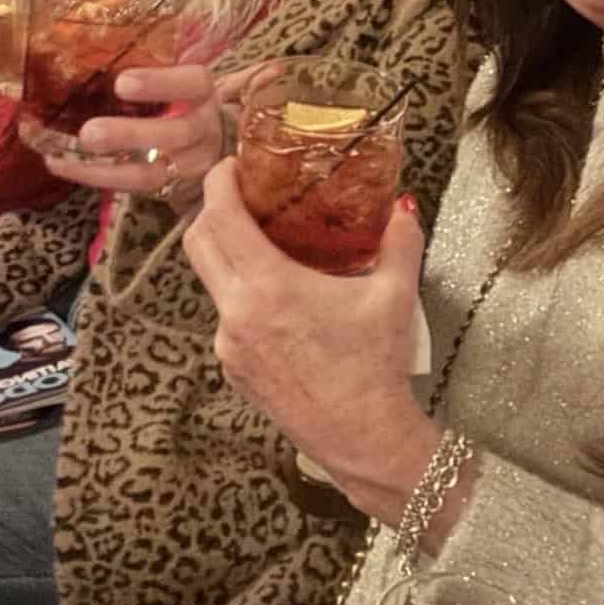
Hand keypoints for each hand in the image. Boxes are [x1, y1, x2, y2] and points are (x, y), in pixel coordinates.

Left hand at [44, 60, 271, 210]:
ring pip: (148, 172)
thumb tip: (275, 70)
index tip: (123, 83)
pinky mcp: (166, 192)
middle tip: (89, 133)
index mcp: (212, 101)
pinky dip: (92, 177)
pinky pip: (130, 188)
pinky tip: (58, 165)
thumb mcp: (225, 92)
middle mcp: (203, 136)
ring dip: (102, 168)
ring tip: (61, 159)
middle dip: (130, 136)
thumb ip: (239, 79)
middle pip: (172, 136)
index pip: (194, 86)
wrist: (231, 167)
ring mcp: (186, 169)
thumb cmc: (211, 115)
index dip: (161, 84)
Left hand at [182, 165, 434, 505]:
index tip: (233, 165)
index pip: (221, 217)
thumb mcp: (395, 295)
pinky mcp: (232, 369)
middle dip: (212, 210)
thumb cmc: (376, 366)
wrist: (363, 438)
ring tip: (265, 245)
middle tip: (241, 194)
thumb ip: (399, 242)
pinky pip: (226, 317)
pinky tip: (278, 299)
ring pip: (211, 282)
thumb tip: (404, 206)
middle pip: (199, 243)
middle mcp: (236, 314)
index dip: (220, 182)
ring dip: (228, 255)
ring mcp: (228, 345)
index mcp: (268, 287)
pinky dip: (242, 295)